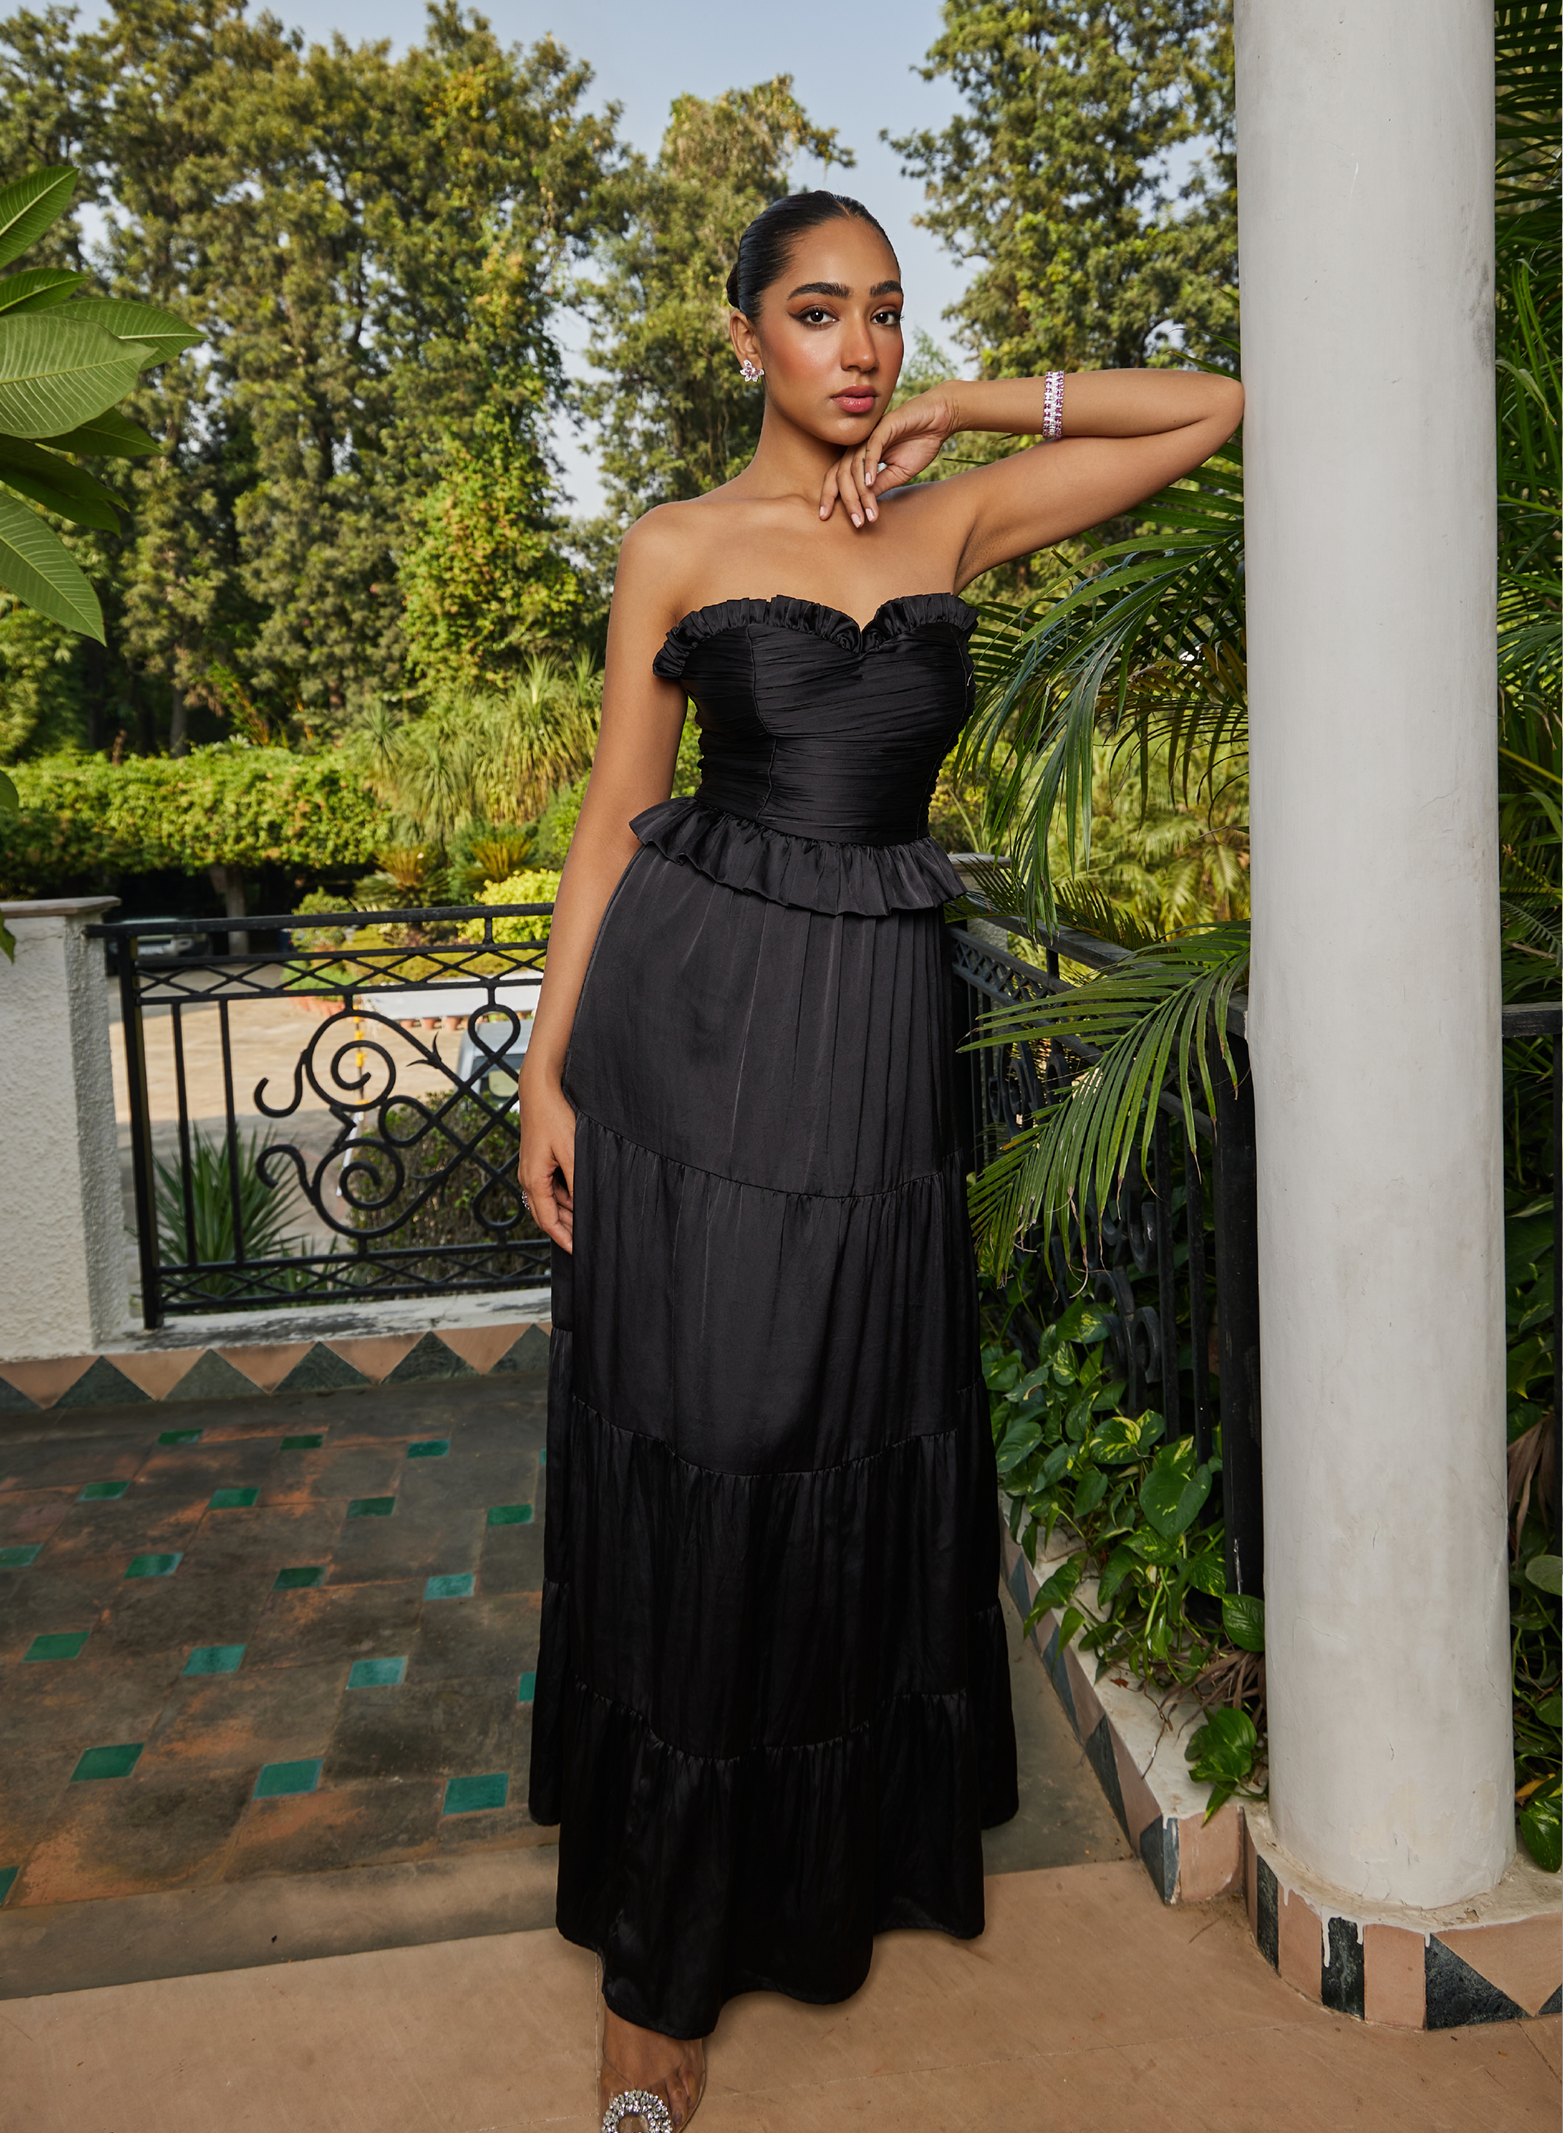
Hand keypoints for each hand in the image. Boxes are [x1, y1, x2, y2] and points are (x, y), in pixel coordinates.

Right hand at [519, 1070, 575, 1252]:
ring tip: (589, 1222)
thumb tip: (583, 1207)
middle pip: (547, 1215)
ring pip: (550, 1201)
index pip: (548, 1220)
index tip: (578, 1251)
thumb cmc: (555, 1118)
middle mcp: (528, 1179)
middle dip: (566, 1230)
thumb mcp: (572, 1152)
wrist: (540, 1092)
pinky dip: (565, 1197)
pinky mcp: (538, 1162)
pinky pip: (551, 1187)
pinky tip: (582, 1198)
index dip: (563, 1238)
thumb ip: (577, 1182)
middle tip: (586, 1241)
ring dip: (567, 1213)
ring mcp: (532, 1170)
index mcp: (533, 1180)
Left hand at [819, 386, 961, 526]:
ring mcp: (869, 435)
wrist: (938, 420)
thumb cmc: (918, 445)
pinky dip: (869, 466)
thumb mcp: (897, 474)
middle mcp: (859, 446)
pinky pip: (871, 448)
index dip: (829, 495)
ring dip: (861, 492)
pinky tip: (871, 483)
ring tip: (869, 513)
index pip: (837, 477)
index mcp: (860, 457)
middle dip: (847, 501)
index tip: (825, 517)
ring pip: (854, 465)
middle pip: (841, 474)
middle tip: (856, 523)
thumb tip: (862, 504)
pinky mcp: (883, 427)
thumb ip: (879, 486)